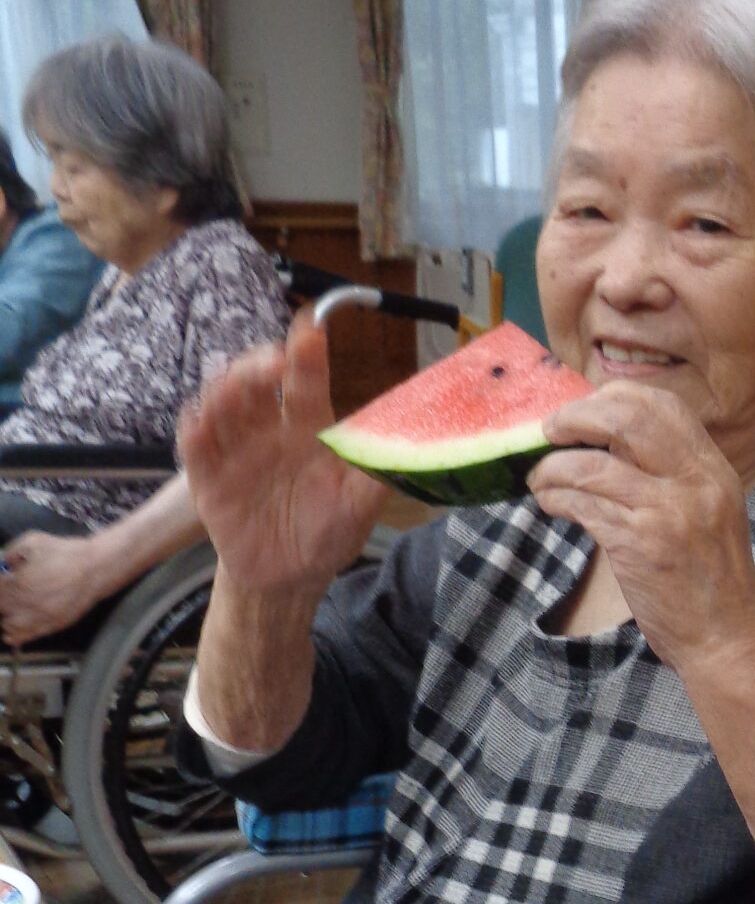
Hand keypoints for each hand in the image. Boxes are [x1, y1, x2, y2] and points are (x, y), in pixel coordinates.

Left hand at [0, 531, 109, 641]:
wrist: (96, 568)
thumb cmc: (65, 552)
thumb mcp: (34, 540)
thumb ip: (11, 552)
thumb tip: (2, 563)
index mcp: (20, 582)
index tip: (3, 579)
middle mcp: (28, 603)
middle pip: (1, 607)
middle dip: (2, 598)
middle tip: (7, 591)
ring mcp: (42, 616)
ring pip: (10, 625)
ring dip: (6, 617)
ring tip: (9, 610)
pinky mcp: (53, 624)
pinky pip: (29, 635)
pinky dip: (17, 635)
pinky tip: (10, 633)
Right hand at [178, 313, 384, 596]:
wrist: (290, 578)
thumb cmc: (328, 531)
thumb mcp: (360, 505)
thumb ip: (377, 472)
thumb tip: (411, 442)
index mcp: (308, 427)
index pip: (305, 380)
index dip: (305, 352)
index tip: (311, 326)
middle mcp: (269, 429)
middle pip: (254, 380)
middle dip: (259, 364)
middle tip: (274, 361)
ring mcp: (236, 450)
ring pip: (220, 403)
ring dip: (225, 389)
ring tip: (237, 387)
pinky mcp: (208, 477)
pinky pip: (194, 445)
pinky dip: (194, 429)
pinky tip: (201, 421)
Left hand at [527, 384, 754, 672]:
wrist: (727, 640)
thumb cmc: (711, 583)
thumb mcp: (708, 514)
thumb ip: (673, 477)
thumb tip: (610, 446)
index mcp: (714, 470)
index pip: (663, 405)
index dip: (614, 396)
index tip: (585, 412)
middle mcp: (696, 482)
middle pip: (627, 416)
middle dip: (577, 416)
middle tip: (551, 430)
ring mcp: (669, 512)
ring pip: (592, 464)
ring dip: (553, 466)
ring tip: (540, 478)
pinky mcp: (641, 544)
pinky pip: (582, 504)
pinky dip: (555, 497)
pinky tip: (549, 503)